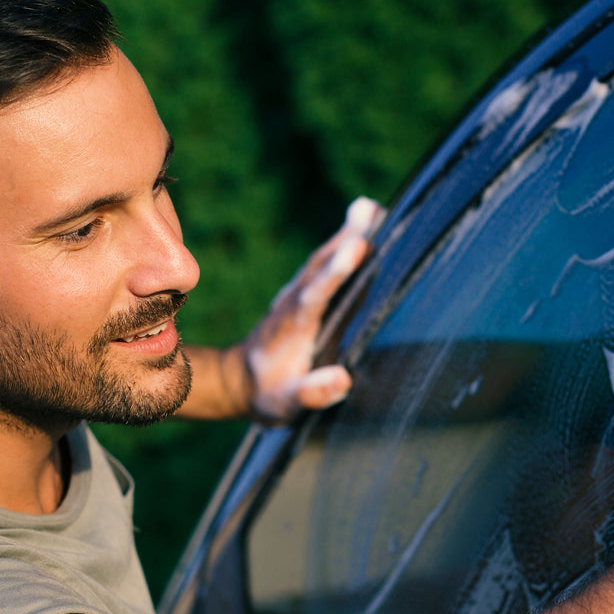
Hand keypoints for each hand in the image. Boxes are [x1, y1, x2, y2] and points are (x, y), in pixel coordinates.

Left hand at [241, 198, 381, 421]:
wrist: (241, 382)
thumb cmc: (270, 394)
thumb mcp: (286, 404)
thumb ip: (312, 393)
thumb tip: (342, 379)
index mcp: (295, 328)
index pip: (318, 295)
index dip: (337, 271)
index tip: (357, 246)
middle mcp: (295, 303)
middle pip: (322, 266)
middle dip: (346, 239)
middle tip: (371, 211)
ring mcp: (298, 294)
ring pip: (323, 259)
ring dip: (347, 234)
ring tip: (372, 209)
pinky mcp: (303, 292)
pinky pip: (325, 264)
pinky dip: (343, 243)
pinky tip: (361, 227)